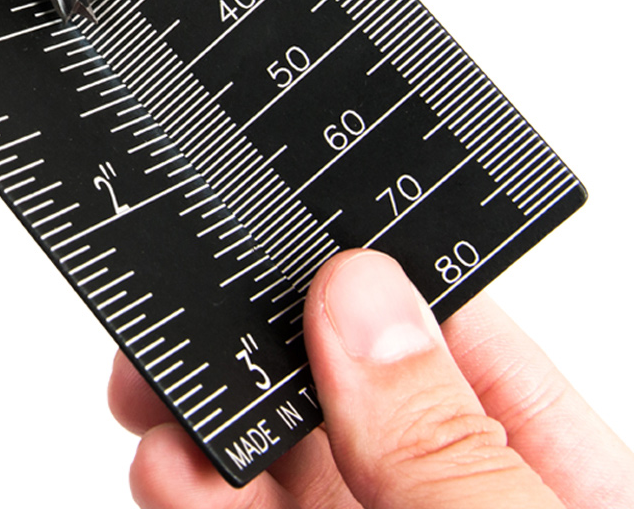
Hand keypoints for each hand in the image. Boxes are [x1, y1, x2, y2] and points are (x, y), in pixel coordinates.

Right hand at [109, 249, 633, 507]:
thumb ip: (448, 443)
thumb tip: (362, 295)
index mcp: (557, 477)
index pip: (455, 336)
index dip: (363, 275)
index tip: (280, 231)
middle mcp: (460, 500)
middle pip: (343, 390)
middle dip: (255, 343)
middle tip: (188, 304)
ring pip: (279, 460)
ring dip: (208, 415)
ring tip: (157, 390)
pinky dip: (190, 490)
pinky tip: (165, 470)